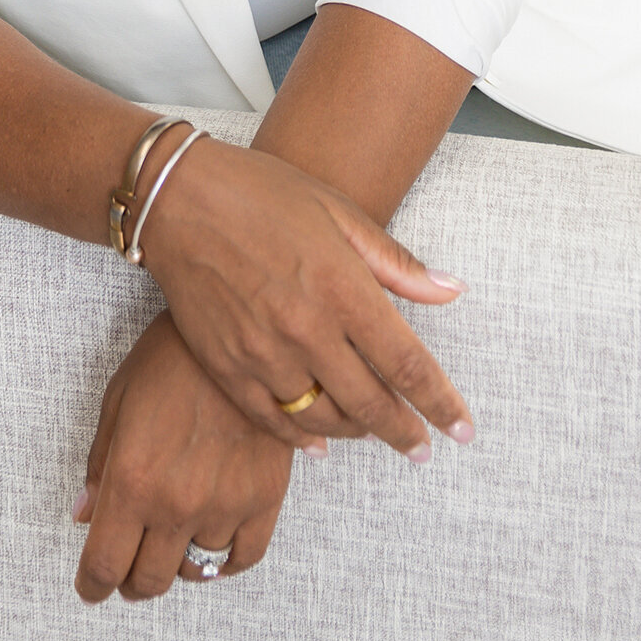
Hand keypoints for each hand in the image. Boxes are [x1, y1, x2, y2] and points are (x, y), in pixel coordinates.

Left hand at [73, 311, 308, 603]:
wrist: (238, 323)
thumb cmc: (170, 352)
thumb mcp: (119, 398)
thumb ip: (100, 463)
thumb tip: (84, 514)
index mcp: (133, 479)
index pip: (104, 564)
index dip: (92, 583)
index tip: (90, 584)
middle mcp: (177, 502)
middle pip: (148, 580)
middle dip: (131, 580)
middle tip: (128, 565)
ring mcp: (225, 502)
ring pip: (195, 569)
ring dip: (176, 560)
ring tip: (171, 536)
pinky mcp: (266, 495)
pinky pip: (244, 556)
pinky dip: (224, 560)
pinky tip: (212, 540)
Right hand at [136, 133, 473, 457]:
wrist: (179, 197)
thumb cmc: (261, 192)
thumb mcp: (338, 212)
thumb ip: (394, 261)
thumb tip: (450, 290)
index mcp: (341, 286)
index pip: (406, 363)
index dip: (439, 402)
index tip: (461, 428)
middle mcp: (307, 327)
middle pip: (370, 404)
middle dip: (403, 432)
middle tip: (421, 447)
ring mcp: (263, 351)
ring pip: (323, 419)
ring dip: (355, 432)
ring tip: (371, 430)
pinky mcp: (227, 365)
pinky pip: (272, 421)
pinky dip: (300, 439)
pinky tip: (318, 441)